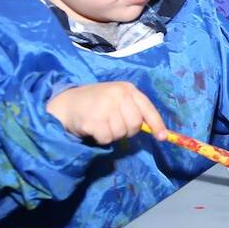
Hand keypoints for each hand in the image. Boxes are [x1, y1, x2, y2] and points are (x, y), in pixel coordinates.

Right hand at [47, 82, 163, 144]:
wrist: (66, 103)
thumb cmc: (96, 103)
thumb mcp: (117, 99)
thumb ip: (134, 110)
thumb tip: (158, 132)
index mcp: (127, 88)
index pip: (147, 108)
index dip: (156, 124)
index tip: (161, 137)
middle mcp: (118, 94)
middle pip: (135, 124)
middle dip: (127, 130)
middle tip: (113, 124)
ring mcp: (105, 106)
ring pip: (121, 133)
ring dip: (112, 134)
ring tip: (101, 124)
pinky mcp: (94, 119)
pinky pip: (107, 138)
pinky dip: (101, 139)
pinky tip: (93, 129)